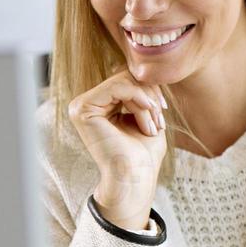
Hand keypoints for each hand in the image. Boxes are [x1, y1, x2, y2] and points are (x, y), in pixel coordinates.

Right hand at [65, 70, 167, 230]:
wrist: (135, 176)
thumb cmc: (142, 154)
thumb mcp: (145, 115)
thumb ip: (141, 92)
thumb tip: (144, 69)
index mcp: (99, 106)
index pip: (126, 80)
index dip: (149, 90)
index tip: (164, 111)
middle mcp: (86, 104)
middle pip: (125, 77)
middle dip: (149, 95)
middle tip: (161, 117)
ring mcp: (81, 106)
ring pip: (123, 81)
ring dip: (146, 100)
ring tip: (153, 124)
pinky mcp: (83, 109)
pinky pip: (117, 87)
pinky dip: (138, 98)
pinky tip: (148, 114)